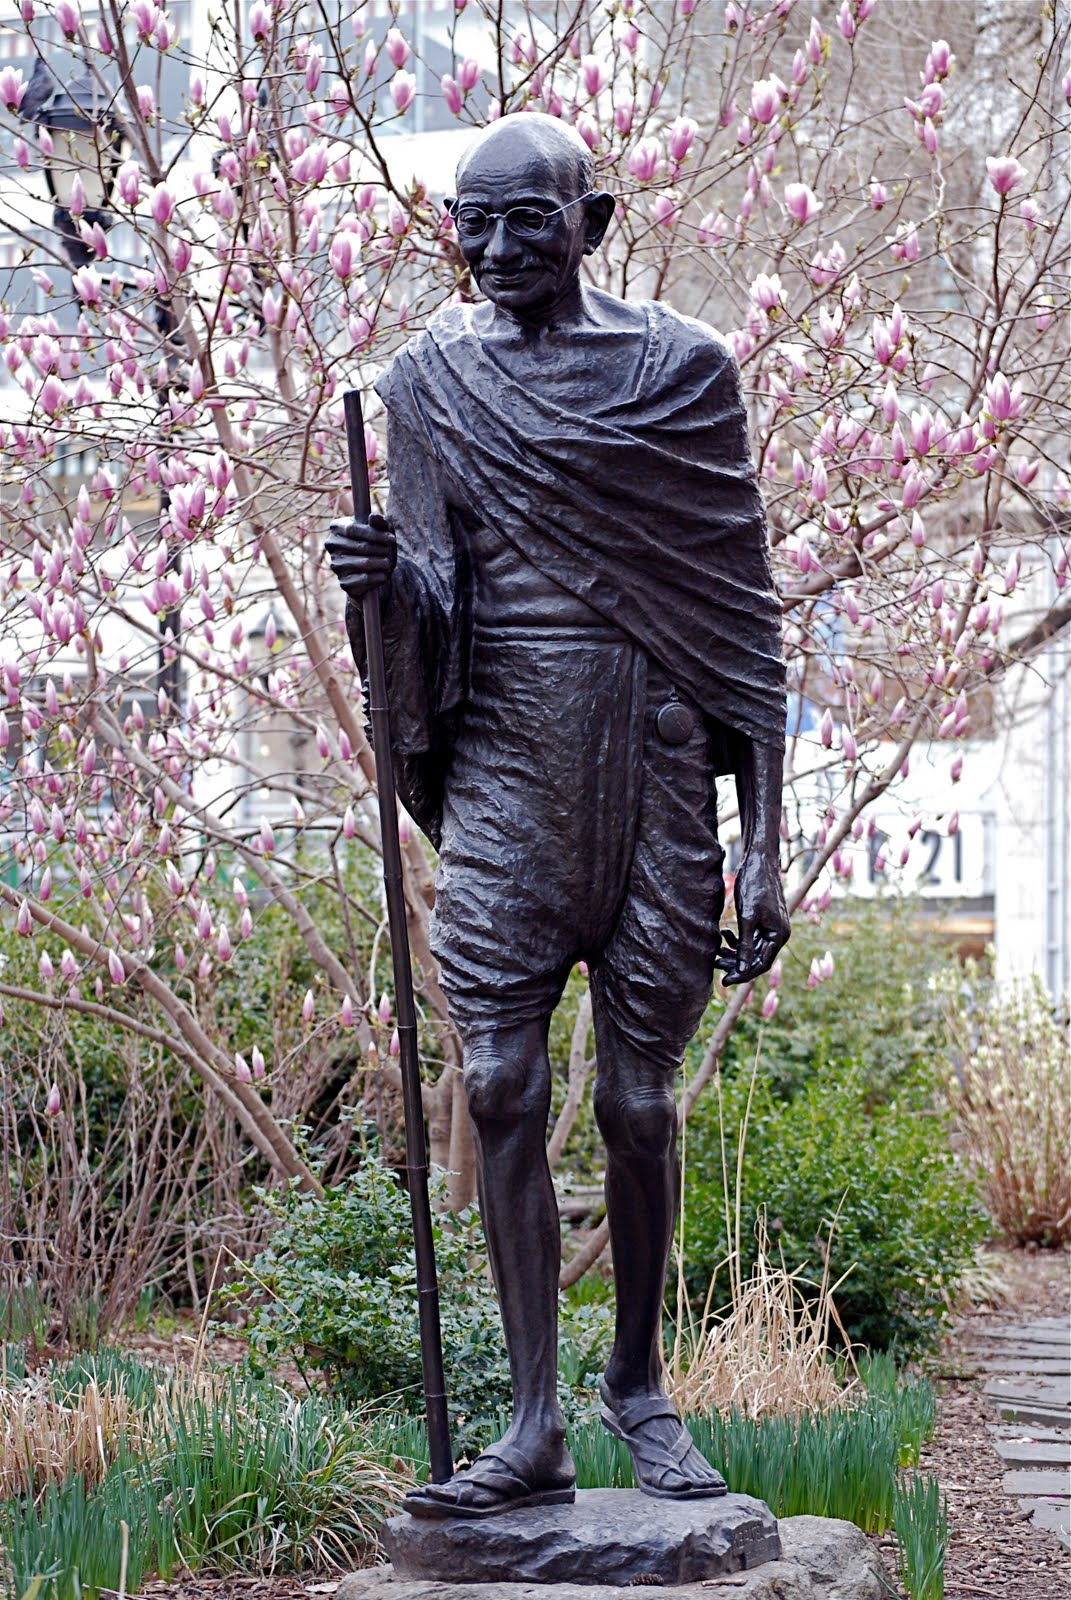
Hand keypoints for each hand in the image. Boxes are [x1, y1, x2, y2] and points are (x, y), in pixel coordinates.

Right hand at [326, 512, 395, 597]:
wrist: (376, 569)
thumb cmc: (379, 543)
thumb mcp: (383, 529)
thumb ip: (380, 521)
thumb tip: (373, 517)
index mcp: (337, 528)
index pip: (352, 529)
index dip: (374, 534)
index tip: (392, 539)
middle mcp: (332, 546)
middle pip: (360, 546)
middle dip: (380, 549)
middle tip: (390, 552)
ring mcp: (336, 565)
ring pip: (363, 563)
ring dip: (381, 563)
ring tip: (388, 563)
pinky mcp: (344, 583)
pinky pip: (363, 579)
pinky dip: (377, 577)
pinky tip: (384, 575)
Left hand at [714, 848, 788, 986]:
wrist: (759, 860)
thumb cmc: (755, 886)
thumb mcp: (747, 917)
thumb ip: (745, 944)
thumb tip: (741, 969)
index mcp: (779, 935)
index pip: (761, 964)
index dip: (743, 974)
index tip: (724, 981)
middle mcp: (778, 934)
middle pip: (756, 958)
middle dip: (735, 963)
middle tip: (715, 964)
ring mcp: (771, 926)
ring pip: (751, 948)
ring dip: (733, 951)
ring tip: (715, 950)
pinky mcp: (762, 919)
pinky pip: (750, 937)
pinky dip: (736, 939)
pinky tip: (724, 933)